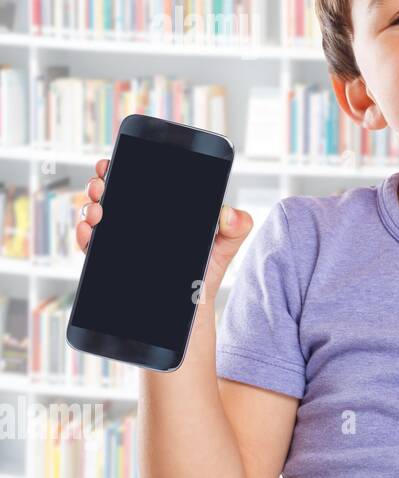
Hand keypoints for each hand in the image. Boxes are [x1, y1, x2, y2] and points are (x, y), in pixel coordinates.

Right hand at [75, 158, 254, 291]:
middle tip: (102, 184)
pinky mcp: (109, 264)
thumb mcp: (223, 250)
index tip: (112, 162)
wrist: (188, 315)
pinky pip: (89, 246)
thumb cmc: (203, 278)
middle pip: (111, 195)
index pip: (138, 184)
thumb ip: (236, 229)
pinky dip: (83, 236)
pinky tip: (87, 232)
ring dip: (89, 207)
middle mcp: (136, 225)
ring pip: (96, 216)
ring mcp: (120, 242)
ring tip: (98, 211)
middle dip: (100, 184)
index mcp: (161, 214)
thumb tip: (230, 213)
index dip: (121, 169)